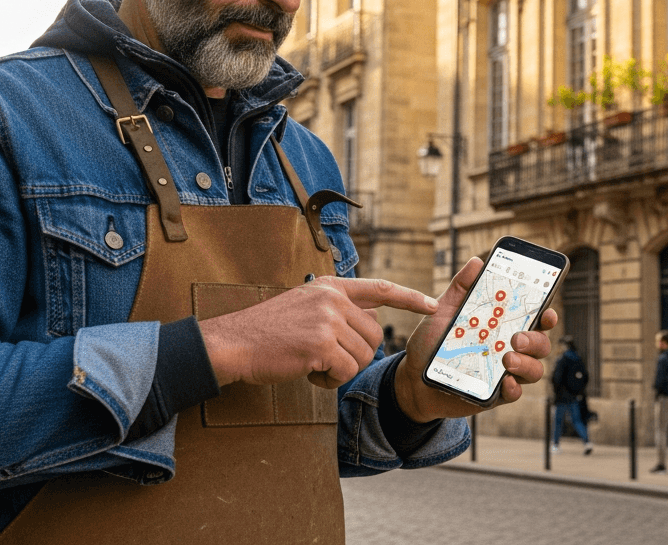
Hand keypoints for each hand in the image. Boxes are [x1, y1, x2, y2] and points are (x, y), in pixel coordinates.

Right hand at [199, 276, 438, 388]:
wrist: (233, 343)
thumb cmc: (267, 332)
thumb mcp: (305, 305)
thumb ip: (336, 309)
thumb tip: (368, 325)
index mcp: (330, 287)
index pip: (381, 289)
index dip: (410, 298)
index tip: (434, 304)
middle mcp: (332, 299)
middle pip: (374, 335)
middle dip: (356, 355)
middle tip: (324, 358)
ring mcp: (326, 319)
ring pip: (361, 357)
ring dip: (340, 370)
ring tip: (312, 362)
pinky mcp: (320, 343)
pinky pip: (345, 372)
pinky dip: (329, 380)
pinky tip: (308, 372)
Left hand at [395, 257, 556, 421]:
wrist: (413, 377)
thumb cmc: (432, 342)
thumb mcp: (443, 310)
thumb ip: (461, 287)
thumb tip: (477, 262)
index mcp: (502, 326)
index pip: (534, 319)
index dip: (546, 315)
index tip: (547, 312)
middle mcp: (509, 348)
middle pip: (540, 344)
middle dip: (536, 340)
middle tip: (517, 338)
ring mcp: (504, 372)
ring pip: (534, 370)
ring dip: (527, 364)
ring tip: (508, 359)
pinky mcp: (495, 395)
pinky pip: (515, 393)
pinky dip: (514, 388)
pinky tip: (505, 382)